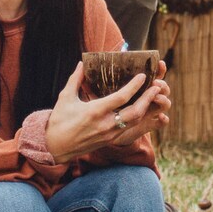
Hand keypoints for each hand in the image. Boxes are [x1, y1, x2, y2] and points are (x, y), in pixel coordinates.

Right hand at [46, 61, 170, 160]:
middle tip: (157, 86)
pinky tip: (143, 109)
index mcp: (94, 112)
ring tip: (154, 95)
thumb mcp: (65, 98)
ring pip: (135, 121)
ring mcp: (109, 134)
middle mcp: (105, 124)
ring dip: (146, 108)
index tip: (142, 76)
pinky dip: (138, 118)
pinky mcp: (110, 140)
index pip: (120, 98)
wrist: (55, 148)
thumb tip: (82, 63)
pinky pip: (129, 128)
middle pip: (135, 112)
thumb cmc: (58, 121)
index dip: (134, 86)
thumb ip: (75, 79)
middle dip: (148, 99)